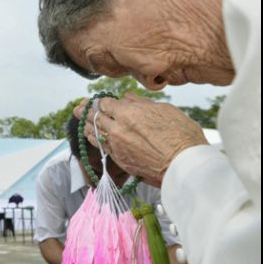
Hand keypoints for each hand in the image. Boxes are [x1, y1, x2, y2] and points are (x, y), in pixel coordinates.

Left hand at [73, 93, 207, 186]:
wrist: (183, 165)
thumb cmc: (181, 135)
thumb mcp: (165, 110)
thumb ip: (142, 103)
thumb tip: (127, 98)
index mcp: (128, 113)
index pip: (105, 104)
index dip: (100, 101)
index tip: (96, 99)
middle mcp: (118, 129)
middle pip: (96, 117)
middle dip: (86, 110)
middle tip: (78, 107)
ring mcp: (116, 146)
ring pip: (95, 132)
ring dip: (86, 124)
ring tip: (80, 119)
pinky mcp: (119, 160)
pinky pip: (101, 146)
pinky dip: (93, 138)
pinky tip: (90, 135)